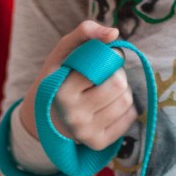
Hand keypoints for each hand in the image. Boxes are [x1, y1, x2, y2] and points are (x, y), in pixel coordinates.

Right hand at [16, 20, 133, 152]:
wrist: (45, 116)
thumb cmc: (59, 77)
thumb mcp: (64, 52)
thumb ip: (85, 32)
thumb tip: (113, 33)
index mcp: (62, 91)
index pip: (104, 68)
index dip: (111, 59)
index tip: (104, 59)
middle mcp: (73, 116)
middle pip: (119, 86)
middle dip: (118, 76)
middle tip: (105, 77)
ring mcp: (85, 133)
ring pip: (127, 102)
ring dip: (123, 91)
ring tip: (106, 90)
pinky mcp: (98, 143)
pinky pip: (130, 118)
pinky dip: (125, 108)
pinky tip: (109, 106)